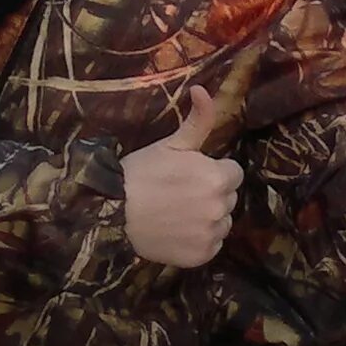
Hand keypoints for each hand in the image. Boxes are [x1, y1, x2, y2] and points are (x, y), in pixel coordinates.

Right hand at [121, 85, 240, 267]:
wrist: (111, 212)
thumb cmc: (141, 173)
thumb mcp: (171, 144)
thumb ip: (197, 120)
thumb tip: (202, 89)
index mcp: (217, 177)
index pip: (233, 173)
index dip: (214, 171)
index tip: (192, 174)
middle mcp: (220, 208)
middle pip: (228, 198)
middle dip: (212, 194)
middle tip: (182, 193)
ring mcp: (210, 234)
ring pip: (222, 223)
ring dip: (208, 218)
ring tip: (178, 213)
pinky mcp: (200, 256)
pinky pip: (211, 246)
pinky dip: (199, 241)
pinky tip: (177, 231)